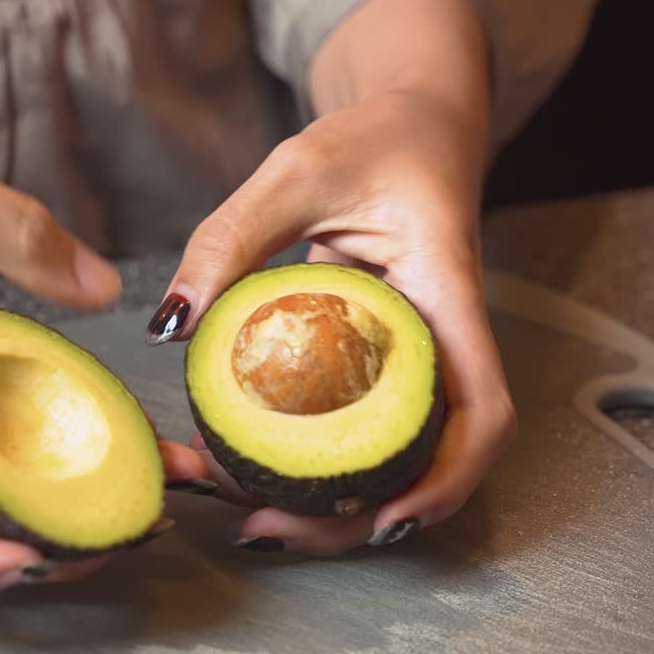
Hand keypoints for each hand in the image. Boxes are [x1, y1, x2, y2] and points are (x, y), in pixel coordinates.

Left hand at [152, 92, 516, 553]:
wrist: (411, 123)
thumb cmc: (375, 139)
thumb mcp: (299, 169)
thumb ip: (232, 235)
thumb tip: (171, 323)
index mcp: (449, 297)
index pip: (482, 409)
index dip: (447, 478)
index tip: (386, 519)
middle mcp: (440, 343)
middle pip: (426, 460)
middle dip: (353, 518)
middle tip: (261, 530)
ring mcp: (412, 358)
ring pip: (387, 454)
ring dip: (325, 501)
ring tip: (243, 515)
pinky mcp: (379, 361)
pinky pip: (355, 425)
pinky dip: (309, 456)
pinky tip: (248, 465)